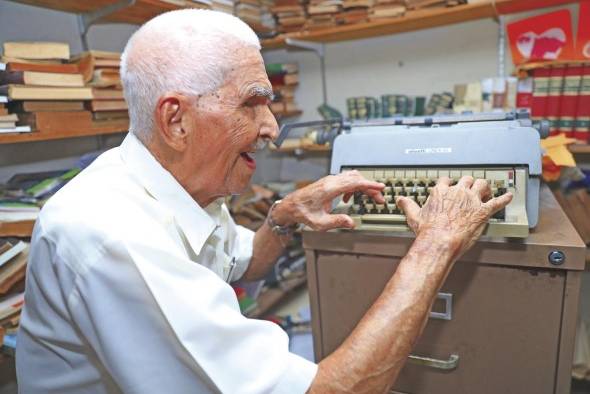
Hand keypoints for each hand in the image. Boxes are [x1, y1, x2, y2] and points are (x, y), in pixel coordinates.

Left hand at [273, 171, 384, 230]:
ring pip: (351, 177)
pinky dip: (353, 186)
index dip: (370, 184)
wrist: (291, 206)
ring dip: (362, 185)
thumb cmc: (303, 213)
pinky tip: (350, 198)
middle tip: (379, 199)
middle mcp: (330, 181)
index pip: (355, 182)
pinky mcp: (328, 182)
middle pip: (356, 178)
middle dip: (370, 187)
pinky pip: (345, 179)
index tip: (381, 187)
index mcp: (330, 189)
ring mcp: (329, 180)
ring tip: (368, 197)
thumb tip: (352, 223)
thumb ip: (337, 222)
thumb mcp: (320, 223)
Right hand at [395, 176, 512, 257]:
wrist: (440, 242)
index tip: (450, 187)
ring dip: (485, 186)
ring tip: (486, 190)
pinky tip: (509, 196)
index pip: (446, 180)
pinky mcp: (483, 212)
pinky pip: (497, 202)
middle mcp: (458, 192)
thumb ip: (407, 205)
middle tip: (470, 188)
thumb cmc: (428, 231)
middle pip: (466, 180)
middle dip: (468, 183)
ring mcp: (472, 201)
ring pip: (482, 184)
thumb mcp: (414, 216)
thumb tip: (399, 200)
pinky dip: (504, 199)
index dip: (449, 183)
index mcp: (441, 192)